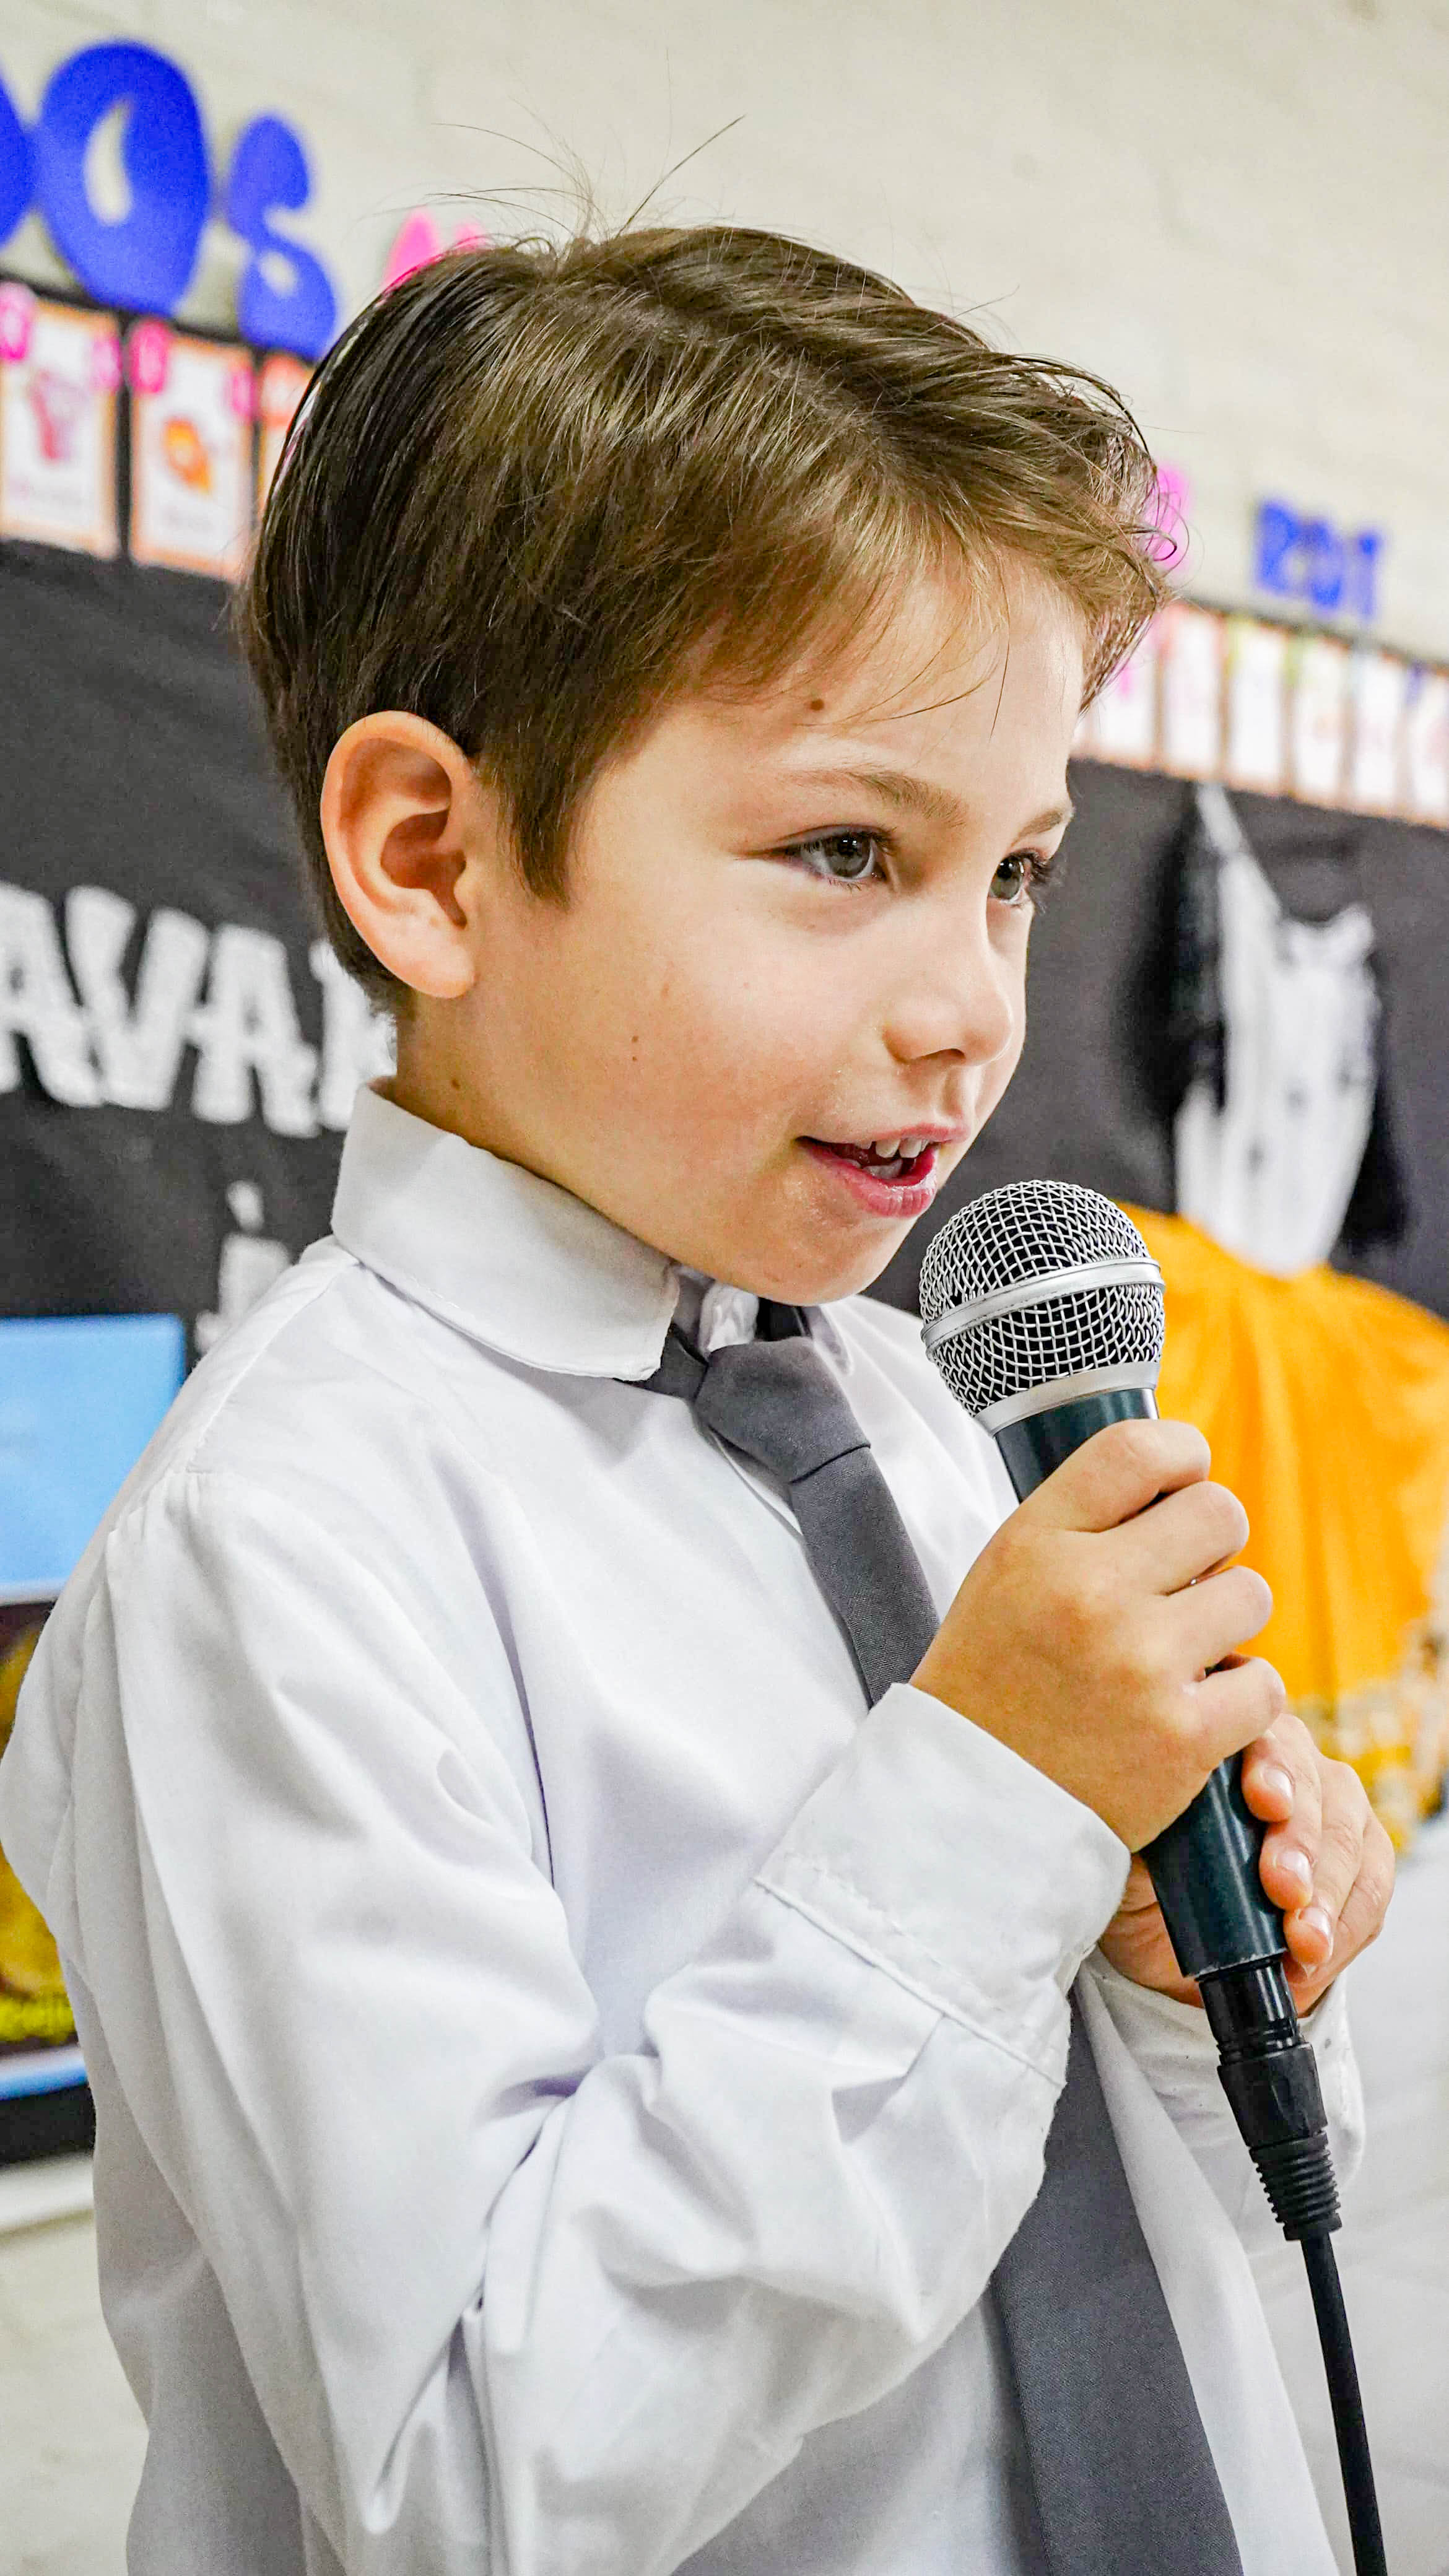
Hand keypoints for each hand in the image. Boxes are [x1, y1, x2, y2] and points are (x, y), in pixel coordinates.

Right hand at [914, 1417, 1281, 1848]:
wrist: (971, 1812)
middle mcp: (1088, 1592)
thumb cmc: (993, 1687)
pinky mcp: (1183, 1736)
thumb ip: (1081, 1524)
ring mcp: (1140, 1664)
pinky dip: (1240, 1700)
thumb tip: (1176, 1477)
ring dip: (1226, 1622)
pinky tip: (1195, 1710)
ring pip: (1252, 1595)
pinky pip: (1264, 1683)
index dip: (1181, 1455)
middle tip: (1184, 1583)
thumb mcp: (1006, 1577)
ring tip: (1180, 1653)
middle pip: (1219, 1513)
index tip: (1183, 1480)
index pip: (1139, 1449)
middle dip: (1212, 1545)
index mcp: (1036, 1544)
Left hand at [1098, 1710, 1396, 2006]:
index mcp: (1228, 1742)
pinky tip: (1317, 1955)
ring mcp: (1330, 1804)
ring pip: (1351, 1835)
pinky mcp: (1360, 1856)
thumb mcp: (1130, 1851)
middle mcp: (1287, 1760)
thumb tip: (1158, 1823)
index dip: (1271, 1768)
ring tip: (1303, 1941)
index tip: (1264, 1803)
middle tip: (1283, 1891)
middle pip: (1316, 1786)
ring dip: (1329, 1893)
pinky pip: (1373, 1883)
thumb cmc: (1143, 1876)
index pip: (1264, 1738)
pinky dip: (1347, 1923)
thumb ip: (1148, 1829)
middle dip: (1302, 1843)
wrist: (1166, 1933)